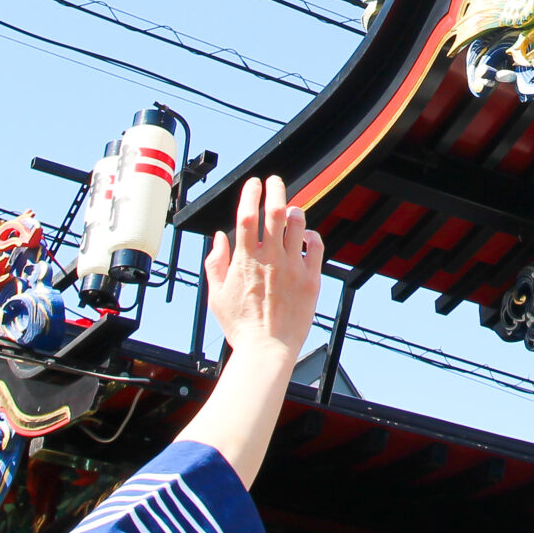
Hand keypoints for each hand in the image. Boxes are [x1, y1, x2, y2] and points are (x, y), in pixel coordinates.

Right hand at [206, 177, 321, 360]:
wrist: (267, 350)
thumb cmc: (241, 326)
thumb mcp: (216, 295)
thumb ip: (216, 263)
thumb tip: (218, 237)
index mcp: (246, 260)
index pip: (247, 216)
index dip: (250, 194)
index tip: (253, 184)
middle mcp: (271, 259)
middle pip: (276, 212)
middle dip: (275, 190)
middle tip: (275, 182)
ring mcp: (293, 268)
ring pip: (298, 225)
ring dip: (294, 212)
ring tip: (291, 210)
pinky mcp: (311, 280)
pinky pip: (317, 247)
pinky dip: (312, 236)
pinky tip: (307, 236)